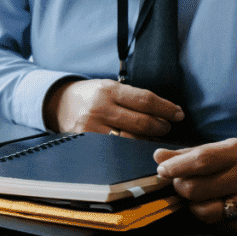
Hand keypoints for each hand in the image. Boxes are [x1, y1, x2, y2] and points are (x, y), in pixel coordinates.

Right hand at [43, 78, 183, 137]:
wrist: (58, 103)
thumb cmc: (91, 95)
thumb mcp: (109, 87)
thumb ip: (132, 97)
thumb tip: (165, 111)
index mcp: (108, 90)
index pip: (146, 100)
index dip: (167, 109)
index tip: (178, 114)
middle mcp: (100, 108)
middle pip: (142, 122)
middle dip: (161, 126)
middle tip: (166, 127)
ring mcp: (92, 127)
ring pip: (131, 139)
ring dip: (149, 140)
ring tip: (154, 137)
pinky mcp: (87, 141)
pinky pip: (116, 149)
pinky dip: (131, 148)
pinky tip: (138, 146)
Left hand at [155, 139, 236, 231]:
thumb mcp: (225, 150)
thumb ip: (190, 154)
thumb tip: (158, 156)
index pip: (200, 161)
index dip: (175, 167)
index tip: (163, 170)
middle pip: (195, 189)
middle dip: (180, 187)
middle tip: (182, 183)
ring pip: (203, 211)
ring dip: (193, 204)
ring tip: (199, 195)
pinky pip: (217, 224)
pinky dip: (209, 216)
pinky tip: (216, 205)